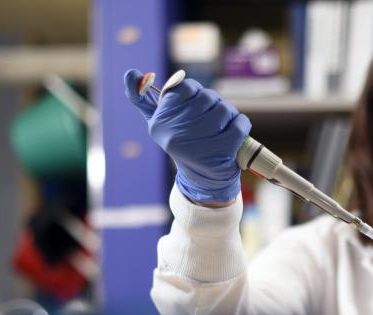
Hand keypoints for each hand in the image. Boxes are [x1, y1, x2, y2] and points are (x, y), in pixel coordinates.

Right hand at [123, 69, 251, 202]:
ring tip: (224, 126)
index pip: (184, 87)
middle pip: (207, 97)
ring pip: (224, 110)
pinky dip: (241, 124)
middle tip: (214, 119)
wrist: (203, 182)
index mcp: (160, 123)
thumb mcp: (160, 124)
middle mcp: (176, 134)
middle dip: (215, 104)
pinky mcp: (221, 153)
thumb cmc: (184, 145)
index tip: (197, 105)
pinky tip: (236, 130)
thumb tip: (131, 73)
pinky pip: (239, 125)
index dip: (196, 92)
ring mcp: (199, 144)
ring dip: (229, 114)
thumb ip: (143, 99)